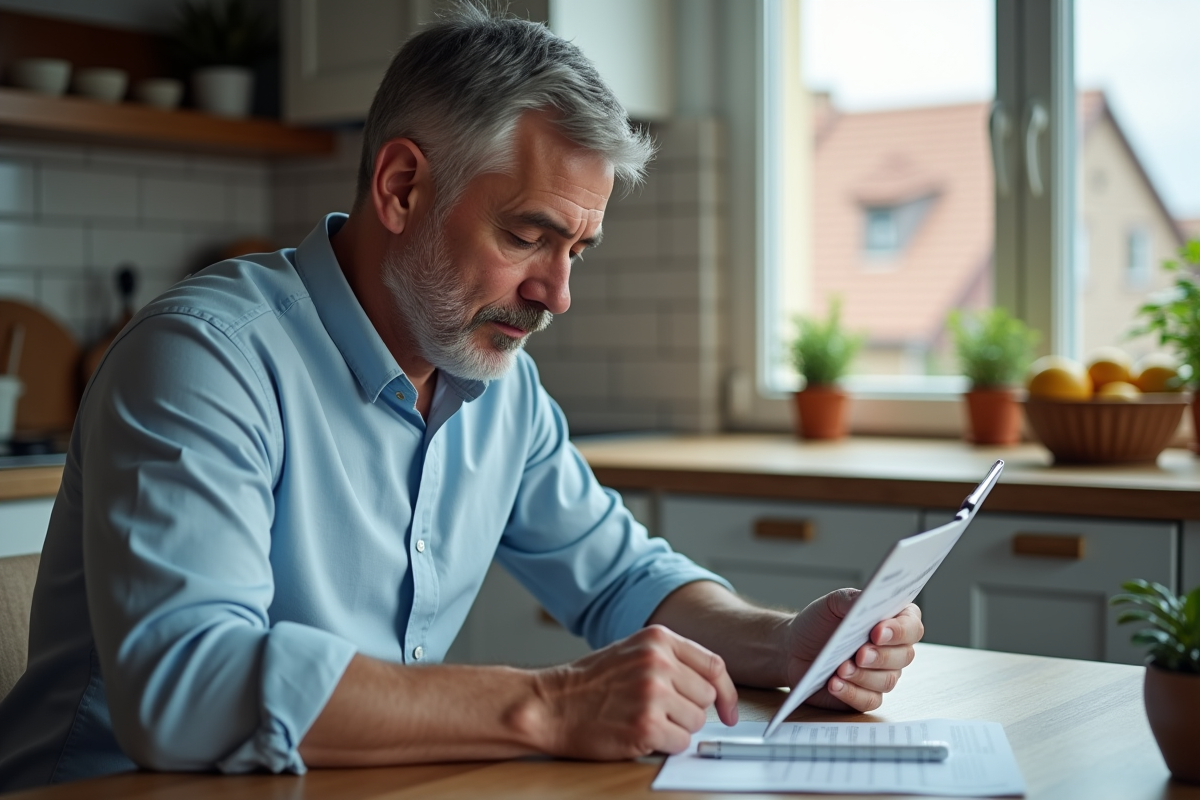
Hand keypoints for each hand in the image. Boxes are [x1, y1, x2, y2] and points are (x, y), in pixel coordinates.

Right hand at [527, 625, 737, 758]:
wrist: (550, 705)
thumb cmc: (588, 683)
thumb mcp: (631, 652)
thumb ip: (671, 660)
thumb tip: (712, 687)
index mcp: (658, 639)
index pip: (714, 666)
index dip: (726, 693)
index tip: (729, 711)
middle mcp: (659, 662)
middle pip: (706, 698)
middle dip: (688, 711)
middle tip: (660, 713)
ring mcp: (653, 694)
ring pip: (695, 723)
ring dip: (675, 729)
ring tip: (642, 720)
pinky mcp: (646, 725)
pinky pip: (680, 744)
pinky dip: (665, 745)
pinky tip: (640, 734)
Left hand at [783, 589, 922, 712]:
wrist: (793, 648)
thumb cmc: (818, 623)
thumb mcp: (831, 604)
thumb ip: (851, 599)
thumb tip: (868, 597)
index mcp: (891, 621)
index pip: (911, 626)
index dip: (900, 630)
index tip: (878, 631)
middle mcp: (892, 649)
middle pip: (904, 656)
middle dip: (882, 656)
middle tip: (860, 654)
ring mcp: (881, 674)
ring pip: (887, 680)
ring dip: (864, 676)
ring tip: (840, 669)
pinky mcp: (866, 696)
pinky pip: (869, 700)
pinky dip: (852, 693)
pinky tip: (834, 684)